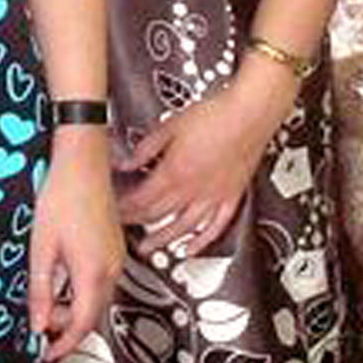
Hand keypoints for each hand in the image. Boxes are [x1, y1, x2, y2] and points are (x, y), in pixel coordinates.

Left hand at [29, 132, 124, 362]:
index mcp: (93, 271)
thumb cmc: (61, 197)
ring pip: (99, 298)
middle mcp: (112, 267)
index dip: (66, 344)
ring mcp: (117, 256)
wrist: (83, 162)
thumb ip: (42, 289)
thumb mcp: (42, 247)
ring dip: (76, 308)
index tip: (49, 354)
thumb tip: (39, 324)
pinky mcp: (116, 246)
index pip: (83, 323)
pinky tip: (65, 279)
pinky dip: (84, 291)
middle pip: (94, 314)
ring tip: (50, 300)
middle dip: (69, 327)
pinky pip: (103, 281)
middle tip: (42, 323)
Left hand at [115, 68, 296, 261]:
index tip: (113, 209)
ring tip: (149, 248)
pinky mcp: (231, 196)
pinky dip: (202, 241)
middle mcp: (192, 190)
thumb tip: (127, 161)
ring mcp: (212, 196)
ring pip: (182, 226)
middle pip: (157, 213)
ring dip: (163, 239)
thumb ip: (146, 147)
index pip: (141, 198)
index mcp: (174, 172)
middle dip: (137, 222)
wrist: (249, 114)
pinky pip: (215, 226)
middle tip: (123, 228)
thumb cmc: (215, 115)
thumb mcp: (170, 126)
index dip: (124, 206)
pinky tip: (191, 248)